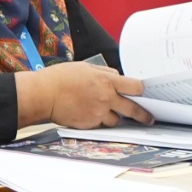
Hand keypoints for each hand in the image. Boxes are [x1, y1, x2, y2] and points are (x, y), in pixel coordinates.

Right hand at [20, 63, 150, 128]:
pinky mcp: (89, 124)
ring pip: (116, 120)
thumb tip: (116, 77)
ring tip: (103, 111)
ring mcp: (98, 113)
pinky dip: (97, 120)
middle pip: (133, 109)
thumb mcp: (85, 67)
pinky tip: (87, 113)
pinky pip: (99, 124)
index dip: (141, 90)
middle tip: (148, 119)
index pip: (135, 87)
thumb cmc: (60, 78)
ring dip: (113, 116)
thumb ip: (104, 72)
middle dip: (143, 115)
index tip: (143, 94)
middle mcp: (106, 99)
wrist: (43, 95)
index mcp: (107, 81)